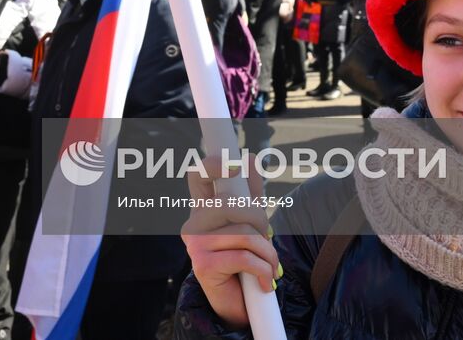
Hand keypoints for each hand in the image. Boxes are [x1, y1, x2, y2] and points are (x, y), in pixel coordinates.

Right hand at [180, 155, 278, 328]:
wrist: (237, 307)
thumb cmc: (242, 263)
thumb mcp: (249, 224)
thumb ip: (249, 193)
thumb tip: (249, 156)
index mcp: (203, 210)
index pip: (198, 176)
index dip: (213, 164)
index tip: (234, 165)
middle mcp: (193, 224)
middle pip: (230, 203)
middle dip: (259, 220)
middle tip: (266, 238)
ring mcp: (195, 244)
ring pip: (243, 233)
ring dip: (267, 253)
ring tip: (269, 266)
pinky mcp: (203, 265)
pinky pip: (244, 257)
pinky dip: (263, 270)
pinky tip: (265, 281)